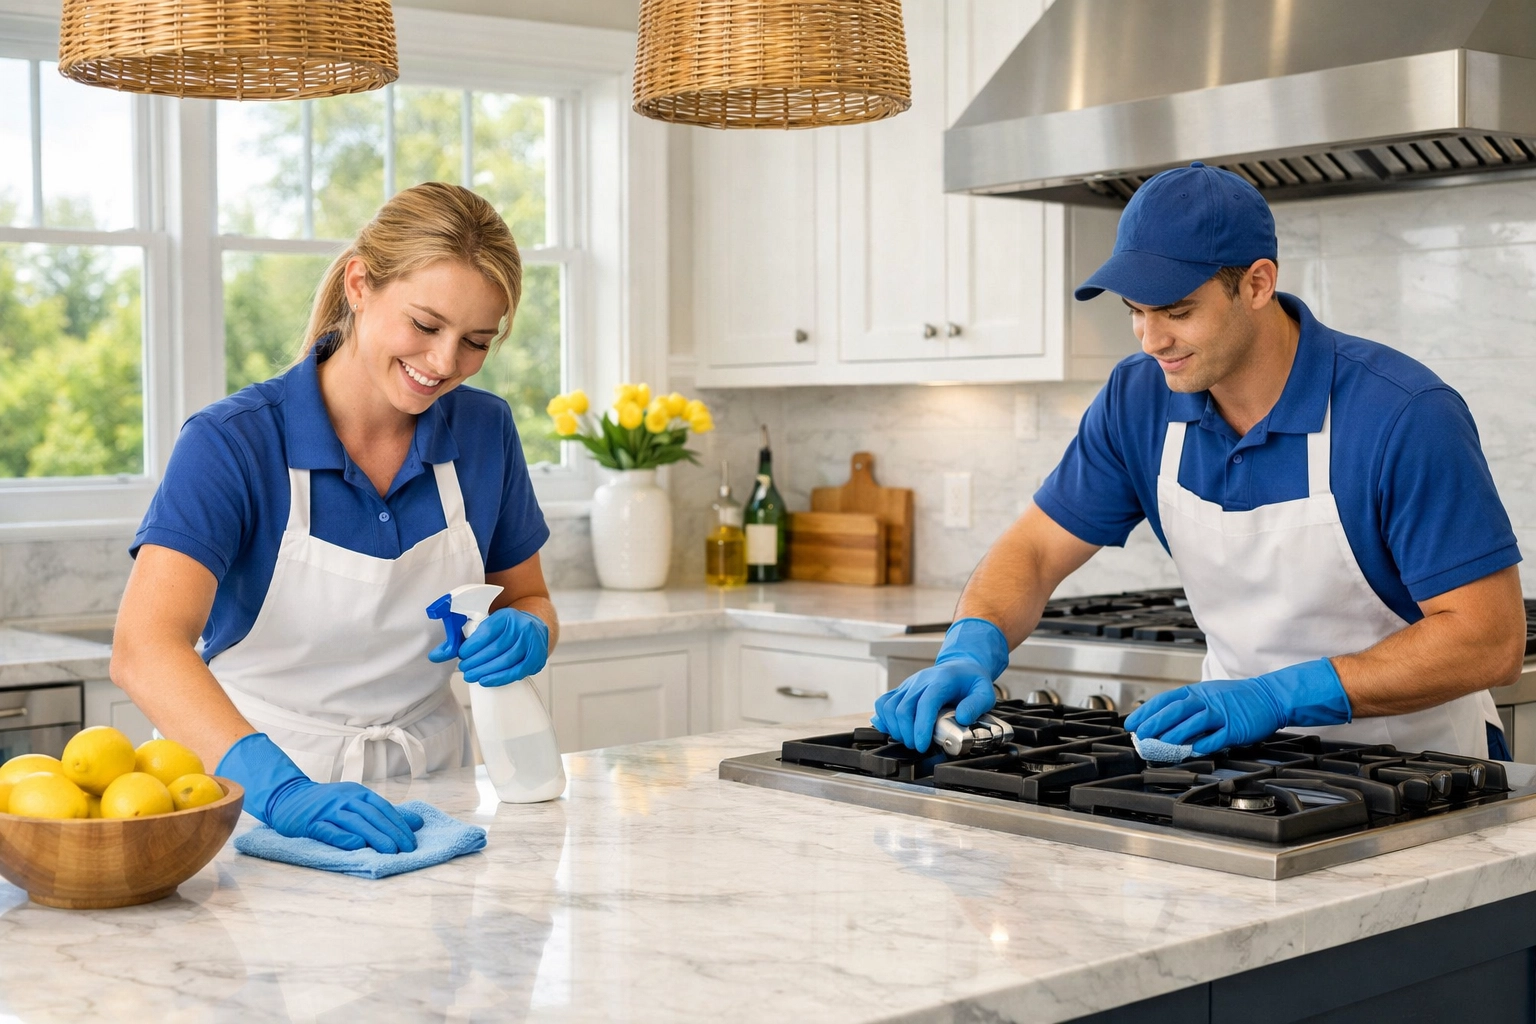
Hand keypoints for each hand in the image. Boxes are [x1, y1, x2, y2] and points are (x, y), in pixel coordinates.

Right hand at [218, 733, 424, 853]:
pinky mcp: (310, 822)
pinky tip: (357, 846)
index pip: (383, 809)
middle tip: (406, 850)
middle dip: (391, 832)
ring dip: (373, 836)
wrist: (287, 797)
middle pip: (372, 815)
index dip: (399, 825)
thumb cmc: (327, 804)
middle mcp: (345, 799)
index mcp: (358, 794)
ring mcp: (327, 810)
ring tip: (389, 851)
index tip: (412, 842)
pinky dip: (343, 837)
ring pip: (354, 822)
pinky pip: (328, 829)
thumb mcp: (357, 803)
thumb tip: (417, 823)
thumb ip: (385, 814)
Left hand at [432, 607, 549, 685]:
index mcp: (507, 615)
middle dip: (476, 661)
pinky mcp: (537, 657)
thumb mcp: (483, 627)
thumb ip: (458, 640)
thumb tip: (434, 656)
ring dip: (486, 671)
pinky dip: (500, 678)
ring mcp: (533, 642)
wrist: (532, 629)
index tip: (461, 655)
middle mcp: (522, 626)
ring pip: (506, 661)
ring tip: (471, 676)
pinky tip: (486, 681)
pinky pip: (518, 671)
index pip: (487, 631)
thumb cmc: (503, 630)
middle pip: (496, 648)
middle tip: (464, 669)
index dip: (472, 646)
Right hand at [871, 618, 1009, 751]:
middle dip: (907, 733)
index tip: (922, 745)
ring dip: (895, 728)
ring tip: (907, 739)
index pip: (925, 704)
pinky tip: (894, 729)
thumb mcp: (984, 691)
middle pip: (903, 708)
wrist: (960, 667)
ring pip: (888, 706)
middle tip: (918, 746)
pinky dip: (884, 719)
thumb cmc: (970, 681)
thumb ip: (976, 705)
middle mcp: (920, 681)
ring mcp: (908, 685)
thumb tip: (962, 718)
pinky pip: (883, 702)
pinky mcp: (901, 690)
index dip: (920, 727)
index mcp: (941, 681)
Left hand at [1125, 658, 1351, 755]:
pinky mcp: (1236, 727)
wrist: (1269, 697)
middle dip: (1155, 723)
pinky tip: (1193, 750)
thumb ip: (1188, 708)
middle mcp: (1206, 700)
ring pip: (1193, 722)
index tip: (1131, 723)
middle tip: (1140, 735)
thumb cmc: (1236, 699)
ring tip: (1160, 744)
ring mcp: (1221, 713)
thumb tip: (1162, 723)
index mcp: (1196, 692)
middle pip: (1175, 710)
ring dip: (1175, 734)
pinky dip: (1204, 743)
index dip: (1147, 712)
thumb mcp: (1208, 696)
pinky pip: (1217, 736)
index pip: (1165, 700)